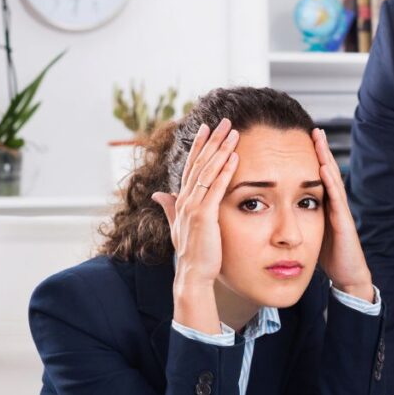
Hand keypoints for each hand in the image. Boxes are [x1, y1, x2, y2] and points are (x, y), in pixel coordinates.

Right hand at [151, 119, 239, 332]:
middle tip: (224, 121)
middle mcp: (185, 199)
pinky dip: (225, 171)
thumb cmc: (191, 251)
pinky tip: (234, 157)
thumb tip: (159, 193)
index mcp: (182, 199)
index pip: (191, 166)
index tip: (206, 127)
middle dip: (212, 140)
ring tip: (233, 132)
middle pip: (199, 163)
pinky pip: (216, 188)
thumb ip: (171, 206)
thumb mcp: (179, 225)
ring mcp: (193, 206)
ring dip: (221, 149)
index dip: (198, 145)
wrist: (192, 273)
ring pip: (207, 171)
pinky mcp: (204, 215)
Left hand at [312, 128, 373, 302]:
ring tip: (318, 139)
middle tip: (312, 129)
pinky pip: (337, 198)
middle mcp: (335, 205)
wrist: (347, 277)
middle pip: (327, 172)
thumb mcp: (311, 233)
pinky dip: (330, 181)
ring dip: (326, 158)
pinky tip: (324, 168)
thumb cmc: (329, 257)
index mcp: (325, 206)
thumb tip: (280, 210)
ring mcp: (341, 212)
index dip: (311, 158)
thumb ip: (301, 219)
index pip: (317, 177)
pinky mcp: (343, 222)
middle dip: (320, 150)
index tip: (300, 139)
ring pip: (333, 179)